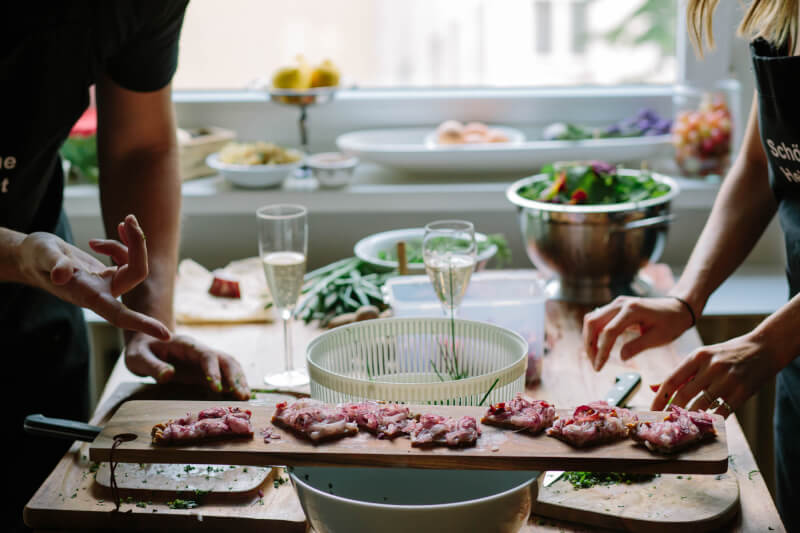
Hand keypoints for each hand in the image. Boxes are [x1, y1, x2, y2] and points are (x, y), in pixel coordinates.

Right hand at [16, 214, 169, 339]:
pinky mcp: (111, 272)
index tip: (166, 335)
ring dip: (132, 240)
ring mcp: (109, 283)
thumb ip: (54, 263)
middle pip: (136, 273)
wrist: (34, 256)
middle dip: (138, 245)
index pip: (120, 315)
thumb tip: (62, 274)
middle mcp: (103, 293)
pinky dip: (124, 242)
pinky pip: (129, 258)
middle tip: (129, 218)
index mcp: (89, 296)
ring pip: (136, 263)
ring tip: (121, 222)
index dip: (142, 324)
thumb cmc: (36, 257)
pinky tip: (112, 232)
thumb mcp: (42, 255)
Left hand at [125, 332, 250, 399]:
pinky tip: (239, 396)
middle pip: (225, 359)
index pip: (206, 355)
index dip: (214, 371)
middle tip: (242, 396)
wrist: (146, 344)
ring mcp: (205, 360)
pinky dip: (234, 384)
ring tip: (245, 398)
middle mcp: (200, 351)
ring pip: (229, 366)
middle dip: (235, 377)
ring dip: (239, 380)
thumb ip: (153, 366)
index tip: (216, 389)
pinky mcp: (205, 370)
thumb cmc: (142, 350)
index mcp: (187, 345)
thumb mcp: (138, 357)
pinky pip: (224, 375)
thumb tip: (168, 376)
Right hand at [583, 296, 694, 370]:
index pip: (608, 331)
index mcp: (632, 310)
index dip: (601, 351)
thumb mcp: (658, 338)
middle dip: (589, 345)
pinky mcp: (615, 307)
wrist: (677, 308)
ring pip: (591, 320)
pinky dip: (594, 333)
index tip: (599, 367)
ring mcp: (616, 304)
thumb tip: (621, 357)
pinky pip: (597, 319)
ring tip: (594, 357)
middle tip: (594, 364)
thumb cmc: (671, 323)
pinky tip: (598, 347)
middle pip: (592, 322)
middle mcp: (620, 304)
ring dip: (589, 339)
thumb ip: (638, 346)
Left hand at [650, 333, 779, 416]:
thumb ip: (680, 373)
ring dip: (689, 418)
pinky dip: (711, 421)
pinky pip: (721, 412)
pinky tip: (704, 426)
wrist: (764, 348)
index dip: (659, 398)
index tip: (652, 412)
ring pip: (701, 405)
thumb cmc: (727, 354)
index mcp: (697, 356)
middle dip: (670, 412)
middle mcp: (711, 367)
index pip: (671, 380)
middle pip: (683, 395)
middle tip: (664, 423)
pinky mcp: (742, 391)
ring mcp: (727, 379)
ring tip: (681, 427)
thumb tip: (653, 388)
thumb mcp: (702, 357)